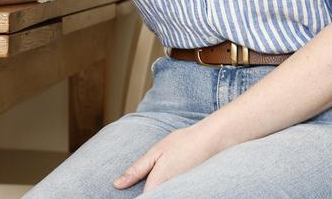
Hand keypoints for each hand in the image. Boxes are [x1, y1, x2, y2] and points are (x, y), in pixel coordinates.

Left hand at [114, 124, 228, 192]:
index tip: (127, 192)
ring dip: (158, 191)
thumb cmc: (184, 142)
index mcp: (156, 185)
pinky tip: (173, 175)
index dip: (134, 196)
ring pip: (163, 195)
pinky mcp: (190, 191)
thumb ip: (136, 170)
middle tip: (153, 175)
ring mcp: (181, 193)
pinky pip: (174, 193)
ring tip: (164, 172)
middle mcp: (169, 193)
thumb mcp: (156, 152)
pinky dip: (169, 189)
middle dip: (148, 193)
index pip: (141, 198)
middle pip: (152, 197)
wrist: (214, 139)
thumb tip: (117, 184)